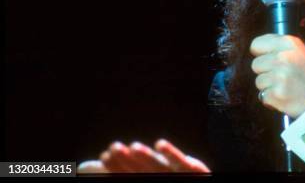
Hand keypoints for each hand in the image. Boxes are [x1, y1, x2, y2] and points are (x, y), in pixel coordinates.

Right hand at [77, 139, 209, 173]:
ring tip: (133, 146)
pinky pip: (185, 166)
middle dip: (127, 162)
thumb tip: (86, 167)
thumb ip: (124, 170)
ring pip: (161, 171)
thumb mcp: (147, 175)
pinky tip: (159, 144)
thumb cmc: (166, 177)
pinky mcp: (198, 175)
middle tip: (113, 148)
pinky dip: (172, 155)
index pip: (128, 180)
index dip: (116, 168)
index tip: (104, 155)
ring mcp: (179, 181)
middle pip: (142, 175)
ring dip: (145, 159)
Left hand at [250, 33, 304, 117]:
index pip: (256, 44)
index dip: (261, 54)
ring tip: (286, 88)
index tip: (266, 59)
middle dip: (266, 73)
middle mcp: (282, 57)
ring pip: (259, 82)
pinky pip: (263, 96)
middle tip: (282, 78)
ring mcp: (278, 76)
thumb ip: (284, 48)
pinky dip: (272, 100)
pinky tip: (286, 97)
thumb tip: (265, 49)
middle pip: (256, 65)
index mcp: (289, 43)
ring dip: (269, 87)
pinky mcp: (276, 93)